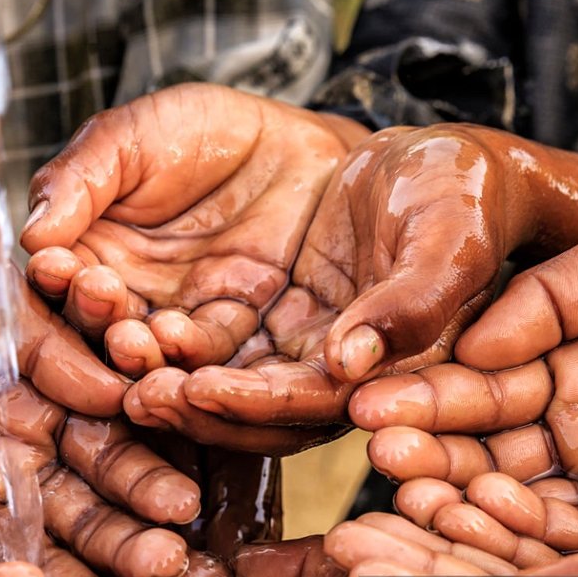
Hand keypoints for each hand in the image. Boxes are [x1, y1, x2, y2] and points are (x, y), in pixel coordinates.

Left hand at [0, 221, 200, 576]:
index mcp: (33, 397)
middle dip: (125, 544)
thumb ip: (31, 328)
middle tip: (162, 568)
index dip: (140, 474)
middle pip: (82, 514)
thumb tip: (113, 388)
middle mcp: (9, 464)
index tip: (177, 504)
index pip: (102, 443)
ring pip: (32, 560)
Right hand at [22, 83, 365, 365]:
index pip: (61, 280)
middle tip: (99, 296)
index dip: (55, 276)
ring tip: (133, 336)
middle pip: (98, 328)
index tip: (54, 264)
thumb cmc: (204, 130)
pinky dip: (191, 357)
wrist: (296, 146)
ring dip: (137, 351)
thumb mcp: (131, 138)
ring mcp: (181, 321)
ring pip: (150, 353)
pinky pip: (211, 355)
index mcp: (91, 254)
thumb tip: (32, 233)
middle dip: (94, 318)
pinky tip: (179, 339)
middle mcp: (130, 298)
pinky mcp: (236, 335)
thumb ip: (80, 178)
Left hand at [122, 123, 577, 453]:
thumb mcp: (448, 238)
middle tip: (136, 393)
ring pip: (227, 384)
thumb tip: (350, 364)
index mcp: (389, 373)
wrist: (440, 162)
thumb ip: (411, 303)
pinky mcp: (270, 321)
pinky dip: (170, 339)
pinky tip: (124, 324)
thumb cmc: (460, 195)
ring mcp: (299, 351)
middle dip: (195, 407)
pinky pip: (212, 341)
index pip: (310, 407)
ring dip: (173, 381)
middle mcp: (336, 376)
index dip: (252, 403)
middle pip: (256, 414)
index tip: (195, 389)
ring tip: (118, 363)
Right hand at [353, 190, 577, 527]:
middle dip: (427, 457)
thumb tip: (471, 344)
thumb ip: (553, 297)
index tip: (367, 397)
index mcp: (571, 363)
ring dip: (462, 506)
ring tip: (402, 495)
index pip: (481, 387)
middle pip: (489, 455)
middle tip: (371, 452)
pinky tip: (475, 533)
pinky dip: (530, 546)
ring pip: (526, 506)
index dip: (426, 395)